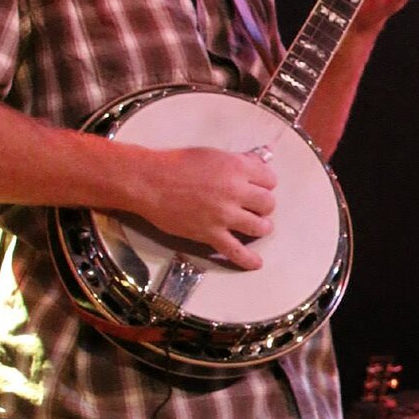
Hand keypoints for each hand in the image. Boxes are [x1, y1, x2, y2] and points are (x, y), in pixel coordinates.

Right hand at [131, 147, 277, 270]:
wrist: (148, 182)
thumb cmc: (178, 164)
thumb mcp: (213, 155)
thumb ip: (239, 161)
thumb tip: (261, 162)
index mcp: (237, 168)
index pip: (270, 180)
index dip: (264, 184)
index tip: (257, 187)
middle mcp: (235, 192)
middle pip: (268, 204)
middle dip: (263, 205)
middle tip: (253, 206)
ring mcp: (223, 215)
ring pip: (260, 227)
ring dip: (261, 226)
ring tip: (256, 226)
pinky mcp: (211, 234)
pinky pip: (235, 251)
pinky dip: (247, 259)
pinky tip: (256, 263)